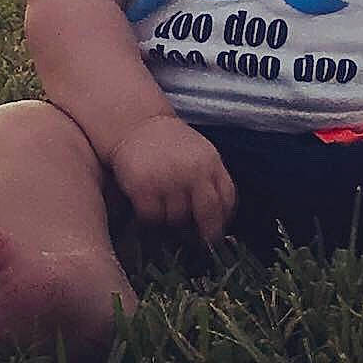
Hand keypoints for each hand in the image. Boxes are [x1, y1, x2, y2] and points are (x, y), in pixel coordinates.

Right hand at [106, 116, 236, 244]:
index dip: (223, 219)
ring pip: (178, 219)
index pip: (227, 199)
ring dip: (171, 219)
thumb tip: (216, 218)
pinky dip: (150, 217)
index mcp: (210, 162)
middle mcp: (193, 172)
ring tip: (164, 205)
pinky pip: (153, 218)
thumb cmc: (169, 141)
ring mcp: (168, 181)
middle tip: (196, 239)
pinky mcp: (144, 189)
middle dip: (205, 231)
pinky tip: (149, 204)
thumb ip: (210, 180)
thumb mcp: (199, 153)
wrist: (136, 123)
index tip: (215, 230)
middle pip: (208, 214)